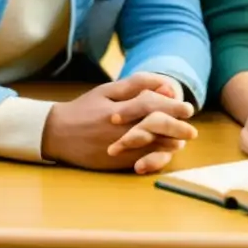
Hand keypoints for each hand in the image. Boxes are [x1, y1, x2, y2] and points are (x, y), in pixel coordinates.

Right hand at [42, 72, 195, 171]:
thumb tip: (166, 84)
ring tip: (181, 140)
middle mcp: (117, 128)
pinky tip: (165, 153)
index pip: (151, 104)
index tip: (187, 108)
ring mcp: (116, 147)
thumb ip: (137, 85)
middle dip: (176, 127)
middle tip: (191, 130)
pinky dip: (156, 157)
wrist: (56, 133)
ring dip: (169, 143)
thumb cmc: (85, 108)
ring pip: (150, 146)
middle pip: (154, 127)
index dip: (171, 105)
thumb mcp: (108, 90)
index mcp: (116, 108)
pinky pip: (140, 161)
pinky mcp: (113, 163)